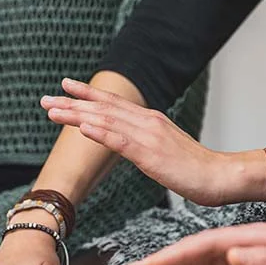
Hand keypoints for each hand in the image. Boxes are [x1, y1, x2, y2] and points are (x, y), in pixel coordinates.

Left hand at [42, 79, 254, 206]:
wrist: (220, 176)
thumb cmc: (195, 169)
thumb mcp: (165, 151)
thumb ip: (145, 143)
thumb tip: (127, 143)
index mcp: (150, 121)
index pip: (113, 103)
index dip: (87, 94)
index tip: (64, 87)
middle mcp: (147, 122)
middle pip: (104, 107)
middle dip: (72, 102)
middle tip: (45, 99)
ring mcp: (149, 136)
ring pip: (107, 121)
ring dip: (78, 115)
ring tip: (53, 111)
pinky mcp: (151, 154)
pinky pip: (121, 141)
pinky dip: (101, 132)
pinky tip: (83, 127)